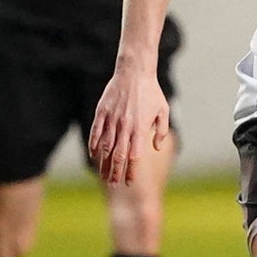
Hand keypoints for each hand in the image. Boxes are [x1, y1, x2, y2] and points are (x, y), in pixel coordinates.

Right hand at [87, 67, 170, 184]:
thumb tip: (156, 148)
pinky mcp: (102, 112)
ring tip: (103, 176)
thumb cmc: (151, 92)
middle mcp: (125, 127)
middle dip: (115, 173)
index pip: (134, 157)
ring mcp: (112, 119)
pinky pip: (95, 132)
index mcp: (140, 129)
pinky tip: (93, 155)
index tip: (128, 183)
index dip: (130, 171)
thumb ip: (161, 131)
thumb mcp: (163, 111)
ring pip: (105, 147)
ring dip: (104, 163)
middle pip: (118, 156)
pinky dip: (93, 145)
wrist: (135, 72)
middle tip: (113, 185)